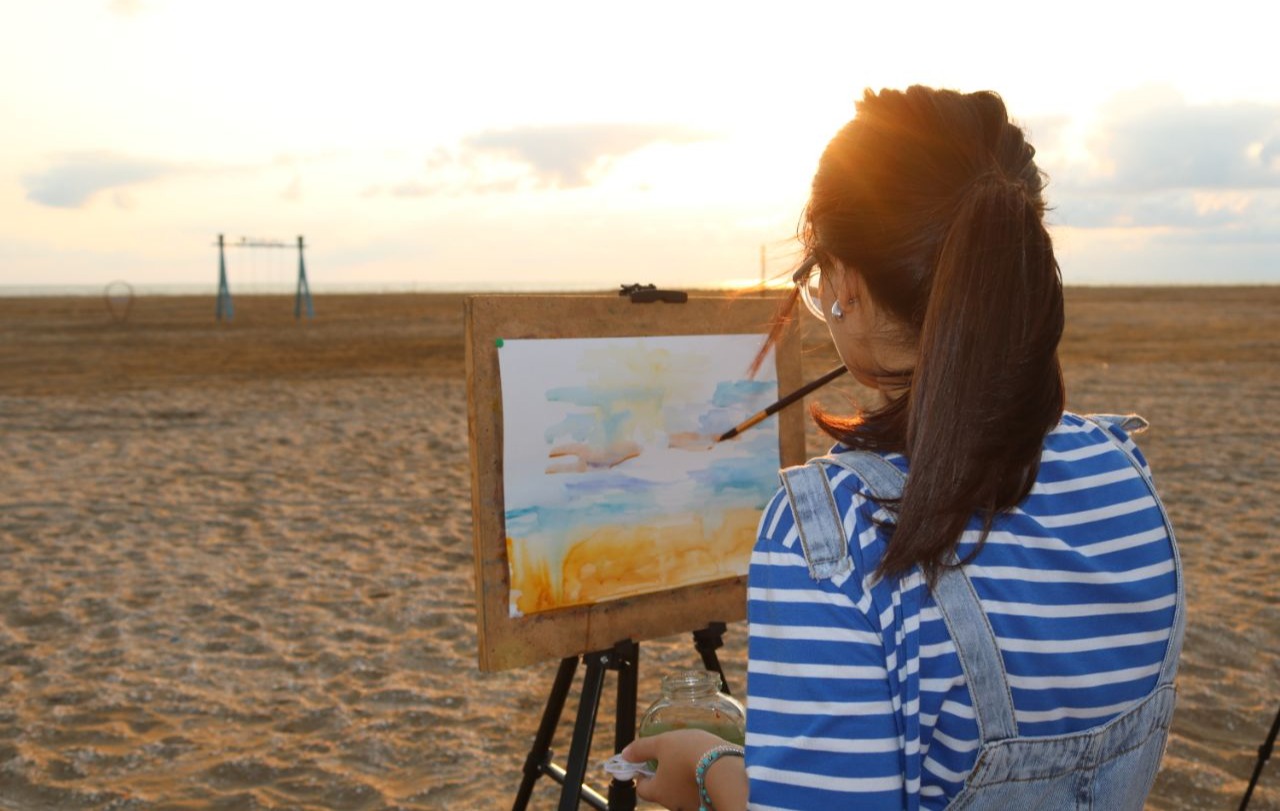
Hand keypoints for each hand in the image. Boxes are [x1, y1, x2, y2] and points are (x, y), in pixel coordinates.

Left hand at [622, 729, 742, 810]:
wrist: (727, 768)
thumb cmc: (690, 754)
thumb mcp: (663, 743)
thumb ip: (642, 748)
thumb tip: (626, 754)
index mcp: (658, 792)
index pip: (642, 788)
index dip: (642, 774)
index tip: (648, 762)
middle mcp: (674, 805)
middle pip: (664, 792)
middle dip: (666, 776)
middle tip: (674, 758)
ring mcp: (693, 807)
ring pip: (683, 794)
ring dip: (685, 781)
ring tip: (696, 761)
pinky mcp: (711, 805)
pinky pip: (701, 794)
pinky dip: (702, 784)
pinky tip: (709, 770)